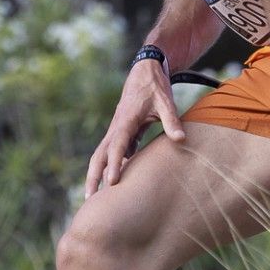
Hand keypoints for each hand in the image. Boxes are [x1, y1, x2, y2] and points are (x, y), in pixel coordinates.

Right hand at [84, 59, 187, 196]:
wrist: (145, 71)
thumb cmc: (155, 86)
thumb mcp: (165, 102)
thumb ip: (172, 121)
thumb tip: (181, 140)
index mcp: (126, 120)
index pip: (117, 146)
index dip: (114, 164)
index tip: (111, 183)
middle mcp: (116, 127)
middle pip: (99, 155)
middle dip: (93, 176)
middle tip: (89, 198)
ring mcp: (116, 129)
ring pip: (102, 154)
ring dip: (97, 173)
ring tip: (93, 196)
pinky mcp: (121, 131)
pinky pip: (112, 152)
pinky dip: (108, 166)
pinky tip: (112, 181)